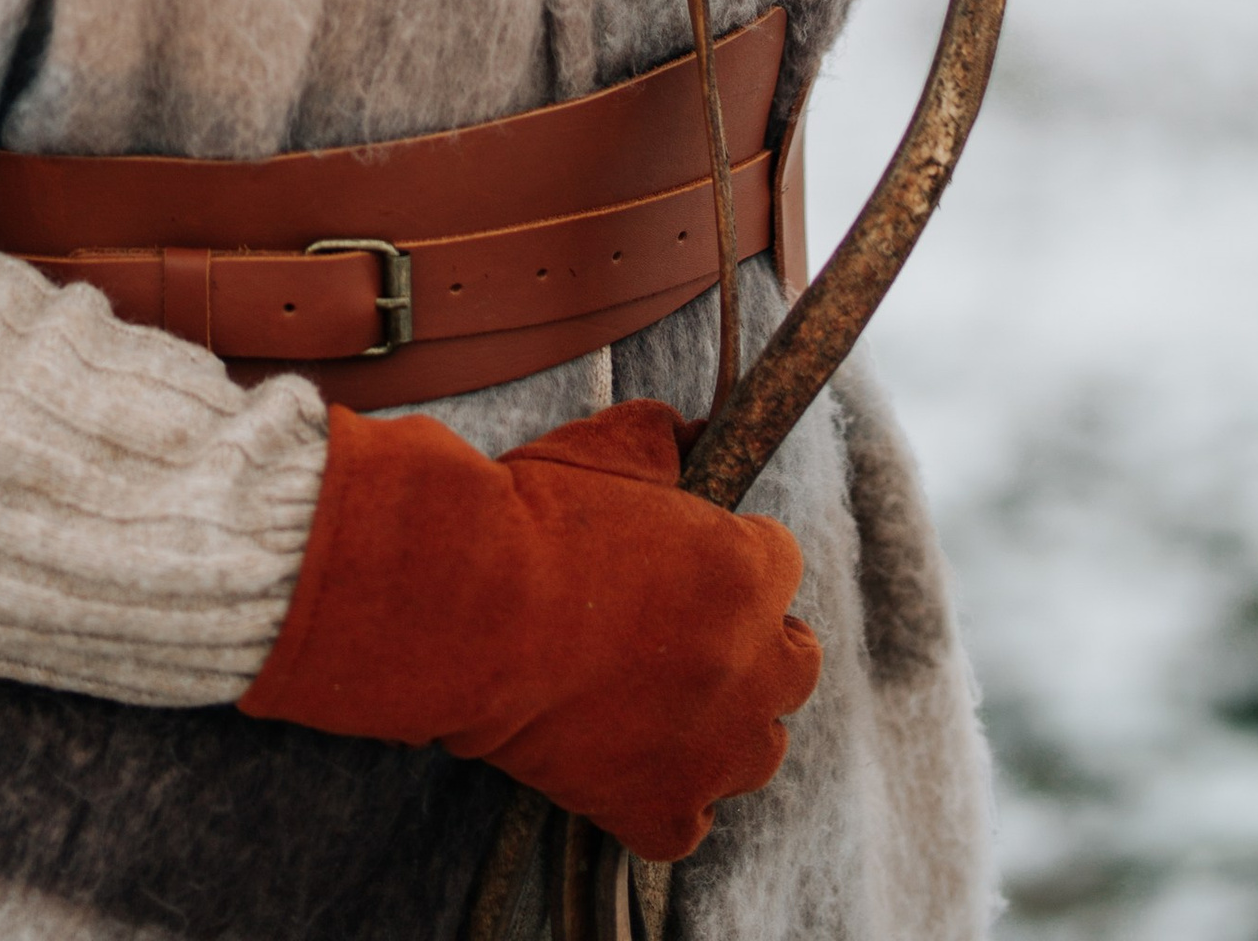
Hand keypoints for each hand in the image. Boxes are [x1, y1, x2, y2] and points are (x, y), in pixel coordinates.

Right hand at [239, 396, 819, 860]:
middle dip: (755, 644)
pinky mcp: (657, 809)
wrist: (462, 604)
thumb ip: (667, 437)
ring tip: (666, 702)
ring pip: (758, 751)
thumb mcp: (607, 445)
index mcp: (747, 572)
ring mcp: (708, 749)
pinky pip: (689, 823)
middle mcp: (749, 666)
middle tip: (693, 632)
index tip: (697, 560)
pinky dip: (664, 801)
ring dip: (725, 725)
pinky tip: (627, 763)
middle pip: (795, 665)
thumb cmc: (528, 518)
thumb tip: (693, 434)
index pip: (781, 564)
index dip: (735, 556)